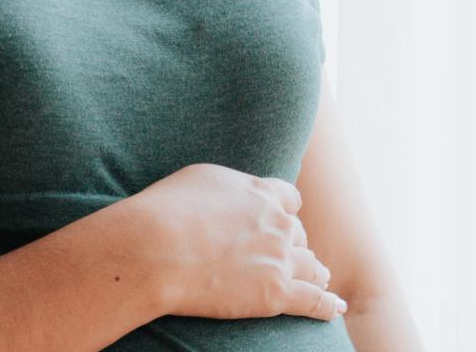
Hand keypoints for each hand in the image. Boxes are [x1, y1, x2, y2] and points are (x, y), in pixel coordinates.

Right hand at [127, 163, 346, 320]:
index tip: (279, 220)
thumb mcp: (197, 180)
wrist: (154, 247)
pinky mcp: (276, 293)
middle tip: (281, 256)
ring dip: (312, 273)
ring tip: (315, 281)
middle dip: (292, 244)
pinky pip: (314, 301)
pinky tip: (334, 309)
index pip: (289, 200)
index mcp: (259, 192)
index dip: (285, 212)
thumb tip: (229, 196)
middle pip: (299, 234)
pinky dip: (326, 306)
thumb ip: (225, 188)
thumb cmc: (163, 211)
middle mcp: (277, 222)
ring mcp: (280, 258)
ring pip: (311, 266)